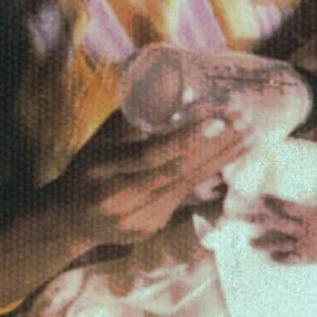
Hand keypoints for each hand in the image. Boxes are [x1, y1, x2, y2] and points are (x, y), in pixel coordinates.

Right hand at [48, 110, 249, 249]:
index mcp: (104, 169)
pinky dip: (209, 176)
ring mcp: (138, 219)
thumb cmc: (86, 168)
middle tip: (246, 123)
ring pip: (187, 186)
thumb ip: (134, 119)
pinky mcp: (150, 229)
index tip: (218, 120)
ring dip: (222, 161)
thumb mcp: (100, 140)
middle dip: (217, 147)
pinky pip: (184, 198)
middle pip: (178, 172)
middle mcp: (121, 198)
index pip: (152, 156)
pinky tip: (230, 159)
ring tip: (249, 138)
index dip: (186, 140)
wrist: (67, 220)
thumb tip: (177, 88)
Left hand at [247, 196, 316, 291]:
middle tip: (243, 218)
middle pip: (277, 224)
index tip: (261, 198)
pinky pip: (293, 259)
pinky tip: (273, 259)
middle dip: (260, 220)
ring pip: (281, 243)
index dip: (274, 202)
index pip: (288, 207)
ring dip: (265, 243)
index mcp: (311, 215)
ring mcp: (305, 245)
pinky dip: (283, 259)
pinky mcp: (309, 257)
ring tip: (250, 243)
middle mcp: (304, 230)